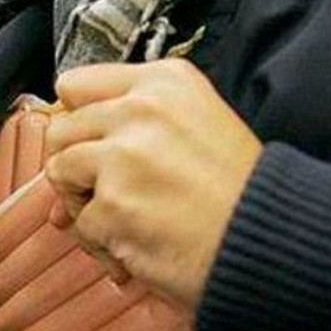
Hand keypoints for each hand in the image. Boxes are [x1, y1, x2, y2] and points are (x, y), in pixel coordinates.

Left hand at [45, 59, 262, 309]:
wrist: (269, 239)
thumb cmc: (238, 191)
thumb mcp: (196, 122)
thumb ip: (134, 123)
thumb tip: (67, 151)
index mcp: (162, 82)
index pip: (76, 85)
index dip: (77, 121)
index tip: (90, 146)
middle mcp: (139, 110)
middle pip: (61, 130)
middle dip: (73, 166)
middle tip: (103, 193)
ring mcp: (123, 157)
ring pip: (60, 173)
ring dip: (82, 203)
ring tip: (122, 220)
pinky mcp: (113, 204)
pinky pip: (80, 224)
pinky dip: (102, 243)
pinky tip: (135, 247)